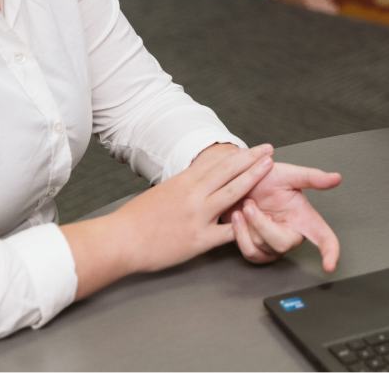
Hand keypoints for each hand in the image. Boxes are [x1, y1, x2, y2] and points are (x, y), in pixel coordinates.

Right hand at [109, 144, 274, 274]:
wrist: (120, 239)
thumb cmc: (135, 220)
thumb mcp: (160, 193)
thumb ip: (181, 186)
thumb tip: (194, 180)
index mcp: (182, 182)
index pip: (215, 163)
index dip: (236, 154)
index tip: (250, 148)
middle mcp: (193, 195)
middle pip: (228, 171)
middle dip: (251, 158)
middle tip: (268, 149)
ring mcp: (197, 216)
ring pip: (232, 192)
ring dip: (253, 177)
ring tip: (268, 167)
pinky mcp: (198, 239)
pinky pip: (227, 230)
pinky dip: (243, 223)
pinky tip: (259, 217)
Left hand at [230, 162, 341, 271]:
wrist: (237, 182)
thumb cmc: (265, 179)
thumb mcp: (288, 174)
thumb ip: (312, 177)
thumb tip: (336, 178)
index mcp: (304, 219)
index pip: (324, 238)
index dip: (330, 252)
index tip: (329, 265)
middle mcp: (291, 236)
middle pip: (283, 244)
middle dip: (262, 224)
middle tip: (251, 205)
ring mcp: (273, 247)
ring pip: (262, 249)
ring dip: (248, 226)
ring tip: (246, 206)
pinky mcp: (257, 252)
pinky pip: (249, 253)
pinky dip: (239, 233)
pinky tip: (238, 217)